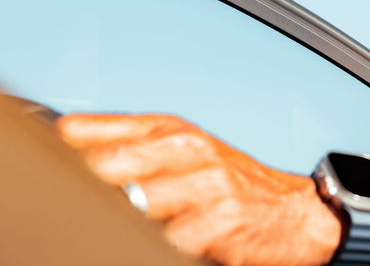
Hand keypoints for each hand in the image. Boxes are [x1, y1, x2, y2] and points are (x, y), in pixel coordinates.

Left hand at [57, 113, 342, 265]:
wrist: (300, 213)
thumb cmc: (236, 185)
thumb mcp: (186, 150)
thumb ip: (129, 142)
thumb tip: (65, 137)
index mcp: (171, 129)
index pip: (90, 131)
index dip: (66, 154)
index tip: (63, 171)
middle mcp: (189, 149)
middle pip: (107, 166)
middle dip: (96, 189)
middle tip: (100, 205)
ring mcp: (207, 184)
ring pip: (136, 206)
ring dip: (131, 222)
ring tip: (149, 223)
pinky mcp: (223, 222)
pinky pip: (171, 242)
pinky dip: (166, 246)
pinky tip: (180, 240)